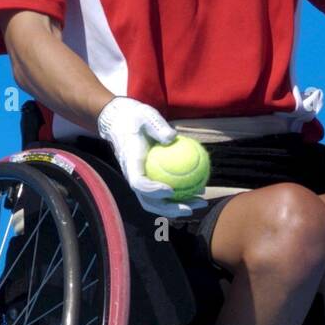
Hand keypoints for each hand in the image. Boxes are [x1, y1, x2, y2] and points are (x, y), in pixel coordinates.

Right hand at [96, 97, 206, 218]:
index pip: (138, 183)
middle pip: (150, 201)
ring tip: (201, 202)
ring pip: (159, 202)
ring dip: (179, 207)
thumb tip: (172, 137)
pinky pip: (166, 193)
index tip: (171, 190)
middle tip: (191, 207)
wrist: (123, 122)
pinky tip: (200, 190)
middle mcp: (134, 177)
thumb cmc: (136, 118)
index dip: (153, 191)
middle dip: (170, 208)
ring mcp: (142, 181)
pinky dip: (182, 195)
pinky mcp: (151, 180)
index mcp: (131, 163)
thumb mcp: (146, 116)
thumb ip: (157, 127)